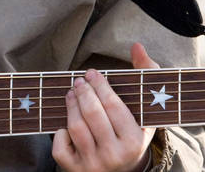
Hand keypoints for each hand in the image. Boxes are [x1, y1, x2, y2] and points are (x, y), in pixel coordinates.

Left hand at [52, 43, 157, 171]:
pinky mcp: (75, 170)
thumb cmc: (132, 133)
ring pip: (75, 127)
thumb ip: (145, 75)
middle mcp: (114, 156)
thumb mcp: (145, 111)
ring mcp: (93, 165)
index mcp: (134, 141)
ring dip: (70, 105)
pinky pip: (59, 148)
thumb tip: (137, 46)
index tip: (92, 72)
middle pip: (92, 115)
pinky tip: (65, 123)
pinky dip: (59, 133)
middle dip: (83, 92)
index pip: (113, 106)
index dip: (100, 86)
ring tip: (71, 93)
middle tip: (79, 80)